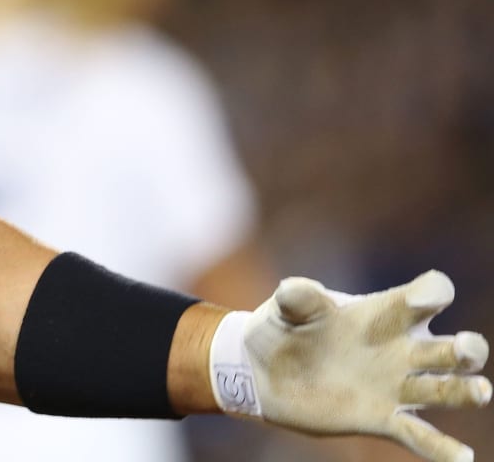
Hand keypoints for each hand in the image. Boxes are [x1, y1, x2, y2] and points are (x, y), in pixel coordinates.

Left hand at [211, 270, 490, 461]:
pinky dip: (442, 448)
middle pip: (449, 348)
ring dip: (464, 390)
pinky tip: (464, 458)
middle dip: (464, 348)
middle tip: (465, 350)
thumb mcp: (287, 308)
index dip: (429, 293)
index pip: (425, 295)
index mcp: (384, 314)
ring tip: (481, 391)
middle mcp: (400, 349)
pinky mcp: (382, 418)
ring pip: (445, 390)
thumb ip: (297, 298)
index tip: (422, 298)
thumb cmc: (282, 330)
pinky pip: (420, 436)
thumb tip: (294, 290)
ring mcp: (395, 386)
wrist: (262, 372)